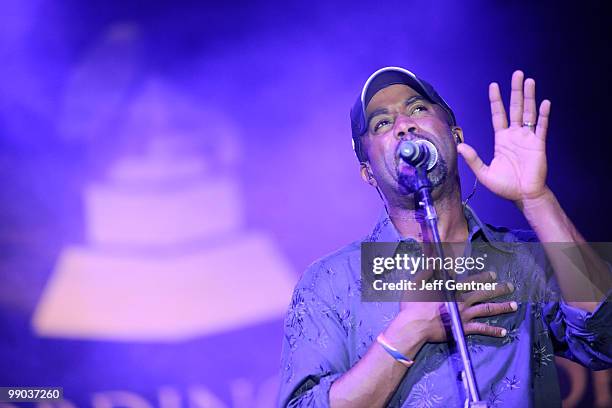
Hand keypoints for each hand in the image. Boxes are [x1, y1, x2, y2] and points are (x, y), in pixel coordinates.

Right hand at [385, 271, 516, 351]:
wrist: (414, 326)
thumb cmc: (412, 306)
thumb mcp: (415, 284)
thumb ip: (425, 273)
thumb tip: (432, 263)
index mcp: (451, 289)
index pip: (470, 281)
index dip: (483, 277)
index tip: (493, 274)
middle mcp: (461, 300)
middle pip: (484, 293)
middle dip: (498, 289)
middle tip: (510, 286)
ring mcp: (464, 315)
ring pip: (487, 309)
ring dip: (502, 307)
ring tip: (514, 306)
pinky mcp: (463, 328)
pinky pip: (481, 329)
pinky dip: (493, 331)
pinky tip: (504, 331)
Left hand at [457, 70, 551, 202]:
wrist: (523, 196)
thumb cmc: (505, 186)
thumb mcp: (484, 173)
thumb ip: (473, 159)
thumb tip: (460, 146)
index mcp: (502, 139)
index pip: (498, 115)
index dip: (496, 100)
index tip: (494, 85)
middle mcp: (515, 135)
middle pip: (515, 108)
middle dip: (515, 91)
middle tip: (517, 74)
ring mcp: (528, 138)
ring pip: (529, 113)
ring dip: (529, 97)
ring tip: (529, 81)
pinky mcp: (539, 145)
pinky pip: (541, 127)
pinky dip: (543, 115)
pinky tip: (544, 102)